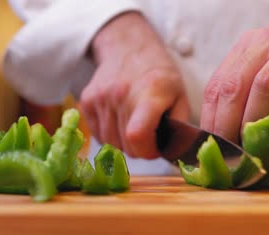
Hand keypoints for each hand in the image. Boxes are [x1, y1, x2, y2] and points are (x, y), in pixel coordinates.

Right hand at [80, 12, 188, 158]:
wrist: (130, 48)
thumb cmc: (160, 76)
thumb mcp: (181, 97)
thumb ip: (178, 126)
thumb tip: (172, 152)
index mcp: (149, 93)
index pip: (137, 135)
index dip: (147, 151)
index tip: (156, 148)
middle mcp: (121, 94)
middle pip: (125, 145)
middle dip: (140, 149)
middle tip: (149, 136)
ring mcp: (101, 97)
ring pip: (110, 143)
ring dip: (124, 144)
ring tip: (135, 128)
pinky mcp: (87, 100)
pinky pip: (98, 135)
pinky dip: (110, 136)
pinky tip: (121, 123)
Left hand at [201, 22, 268, 157]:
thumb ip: (251, 99)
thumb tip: (230, 140)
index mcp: (252, 44)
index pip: (218, 82)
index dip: (210, 117)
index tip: (208, 145)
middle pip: (234, 84)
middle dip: (225, 125)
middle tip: (225, 154)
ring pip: (262, 87)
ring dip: (252, 126)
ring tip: (248, 152)